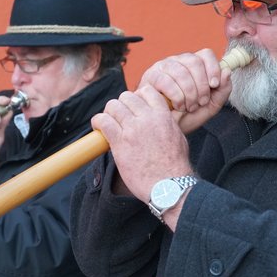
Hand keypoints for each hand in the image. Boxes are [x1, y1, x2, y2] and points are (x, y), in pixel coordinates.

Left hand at [92, 85, 192, 203]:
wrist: (168, 186)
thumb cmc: (175, 166)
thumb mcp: (178, 137)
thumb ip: (167, 123)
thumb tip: (160, 118)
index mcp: (163, 116)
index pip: (146, 90)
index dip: (138, 97)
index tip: (135, 107)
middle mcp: (147, 118)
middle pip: (126, 96)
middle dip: (122, 105)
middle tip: (120, 117)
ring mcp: (132, 129)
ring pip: (113, 106)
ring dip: (109, 113)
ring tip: (109, 123)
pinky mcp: (120, 143)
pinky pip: (103, 122)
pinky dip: (98, 122)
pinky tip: (99, 128)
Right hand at [137, 49, 231, 133]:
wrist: (167, 130)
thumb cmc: (187, 116)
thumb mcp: (210, 106)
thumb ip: (222, 90)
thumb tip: (227, 71)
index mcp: (193, 65)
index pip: (206, 54)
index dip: (213, 68)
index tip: (214, 85)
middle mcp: (177, 61)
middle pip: (194, 62)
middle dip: (201, 86)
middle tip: (201, 102)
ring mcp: (162, 67)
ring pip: (181, 72)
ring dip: (189, 94)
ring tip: (189, 107)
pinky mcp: (150, 77)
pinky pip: (167, 82)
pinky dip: (176, 97)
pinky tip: (177, 106)